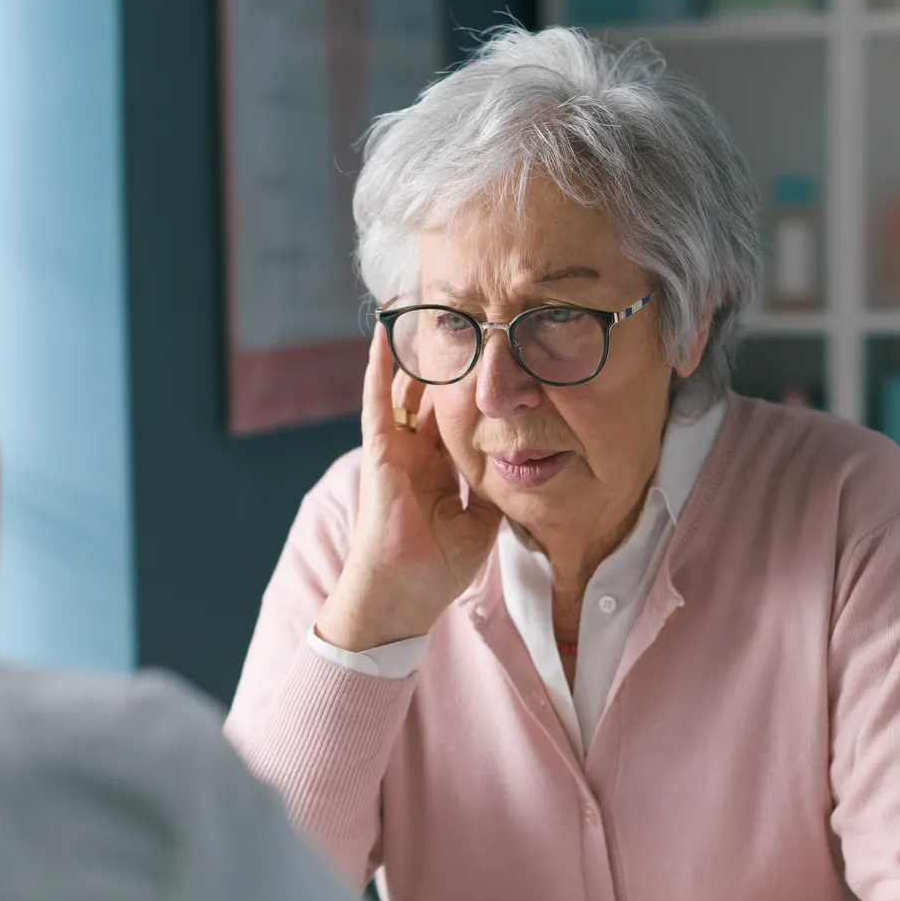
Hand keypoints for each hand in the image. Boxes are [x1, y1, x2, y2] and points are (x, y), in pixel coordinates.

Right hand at [314, 324, 501, 651]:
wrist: (404, 592)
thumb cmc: (438, 568)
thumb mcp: (482, 522)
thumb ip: (496, 490)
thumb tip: (521, 468)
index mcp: (441, 468)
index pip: (460, 417)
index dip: (477, 387)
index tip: (498, 357)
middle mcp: (418, 452)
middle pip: (435, 394)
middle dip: (450, 359)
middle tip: (468, 317)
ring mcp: (396, 449)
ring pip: (406, 388)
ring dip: (414, 350)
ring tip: (422, 307)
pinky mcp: (380, 451)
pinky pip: (378, 401)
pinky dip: (380, 368)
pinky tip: (385, 333)